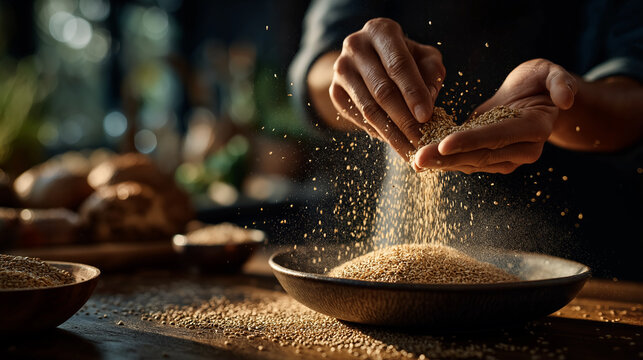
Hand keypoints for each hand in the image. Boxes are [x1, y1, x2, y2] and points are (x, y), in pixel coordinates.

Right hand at [329, 18, 444, 158]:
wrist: (368, 60)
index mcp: (380, 31)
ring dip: (392, 134)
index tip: (427, 117)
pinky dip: (378, 133)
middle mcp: (356, 46)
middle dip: (405, 120)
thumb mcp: (423, 57)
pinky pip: (358, 117)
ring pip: (368, 109)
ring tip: (410, 150)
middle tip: (421, 142)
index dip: (413, 92)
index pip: (398, 65)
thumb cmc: (403, 57)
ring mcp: (341, 70)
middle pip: (382, 90)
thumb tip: (428, 103)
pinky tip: (395, 142)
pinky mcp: (334, 91)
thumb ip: (432, 74)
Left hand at [413, 58, 577, 173]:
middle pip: (479, 155)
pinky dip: (443, 161)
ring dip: (441, 163)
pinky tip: (422, 160)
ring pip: (469, 162)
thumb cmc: (540, 82)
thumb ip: (559, 83)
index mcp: (534, 129)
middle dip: (447, 158)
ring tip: (415, 161)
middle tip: (418, 158)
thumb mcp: (551, 73)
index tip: (444, 143)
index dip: (471, 140)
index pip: (498, 136)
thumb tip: (565, 99)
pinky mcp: (490, 158)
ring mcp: (505, 158)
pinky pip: (465, 160)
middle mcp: (521, 150)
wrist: (536, 98)